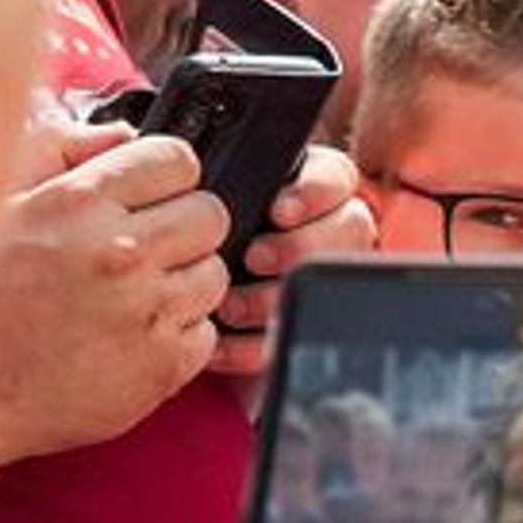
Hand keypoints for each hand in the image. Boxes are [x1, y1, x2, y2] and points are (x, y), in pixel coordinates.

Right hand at [0, 122, 227, 478]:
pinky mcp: (162, 366)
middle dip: (183, 226)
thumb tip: (118, 134)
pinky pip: (207, 334)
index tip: (152, 195)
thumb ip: (57, 150)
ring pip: (214, 274)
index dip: (166, 176)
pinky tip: (132, 339)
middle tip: (145, 249)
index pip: (177, 160)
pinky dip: (180, 337)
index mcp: (81, 202)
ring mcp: (147, 311)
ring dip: (183, 283)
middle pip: (209, 214)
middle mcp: (122, 252)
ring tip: (133, 298)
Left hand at [213, 142, 377, 379]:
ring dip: (275, 297)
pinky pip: (294, 335)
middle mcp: (328, 231)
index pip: (337, 177)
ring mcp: (319, 280)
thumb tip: (214, 193)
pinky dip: (253, 345)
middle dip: (298, 246)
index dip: (313, 193)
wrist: (172, 300)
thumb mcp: (210, 203)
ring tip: (230, 307)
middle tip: (255, 258)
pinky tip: (222, 343)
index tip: (279, 211)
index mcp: (310, 188)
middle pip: (350, 228)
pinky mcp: (299, 328)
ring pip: (327, 283)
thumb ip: (229, 190)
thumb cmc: (192, 238)